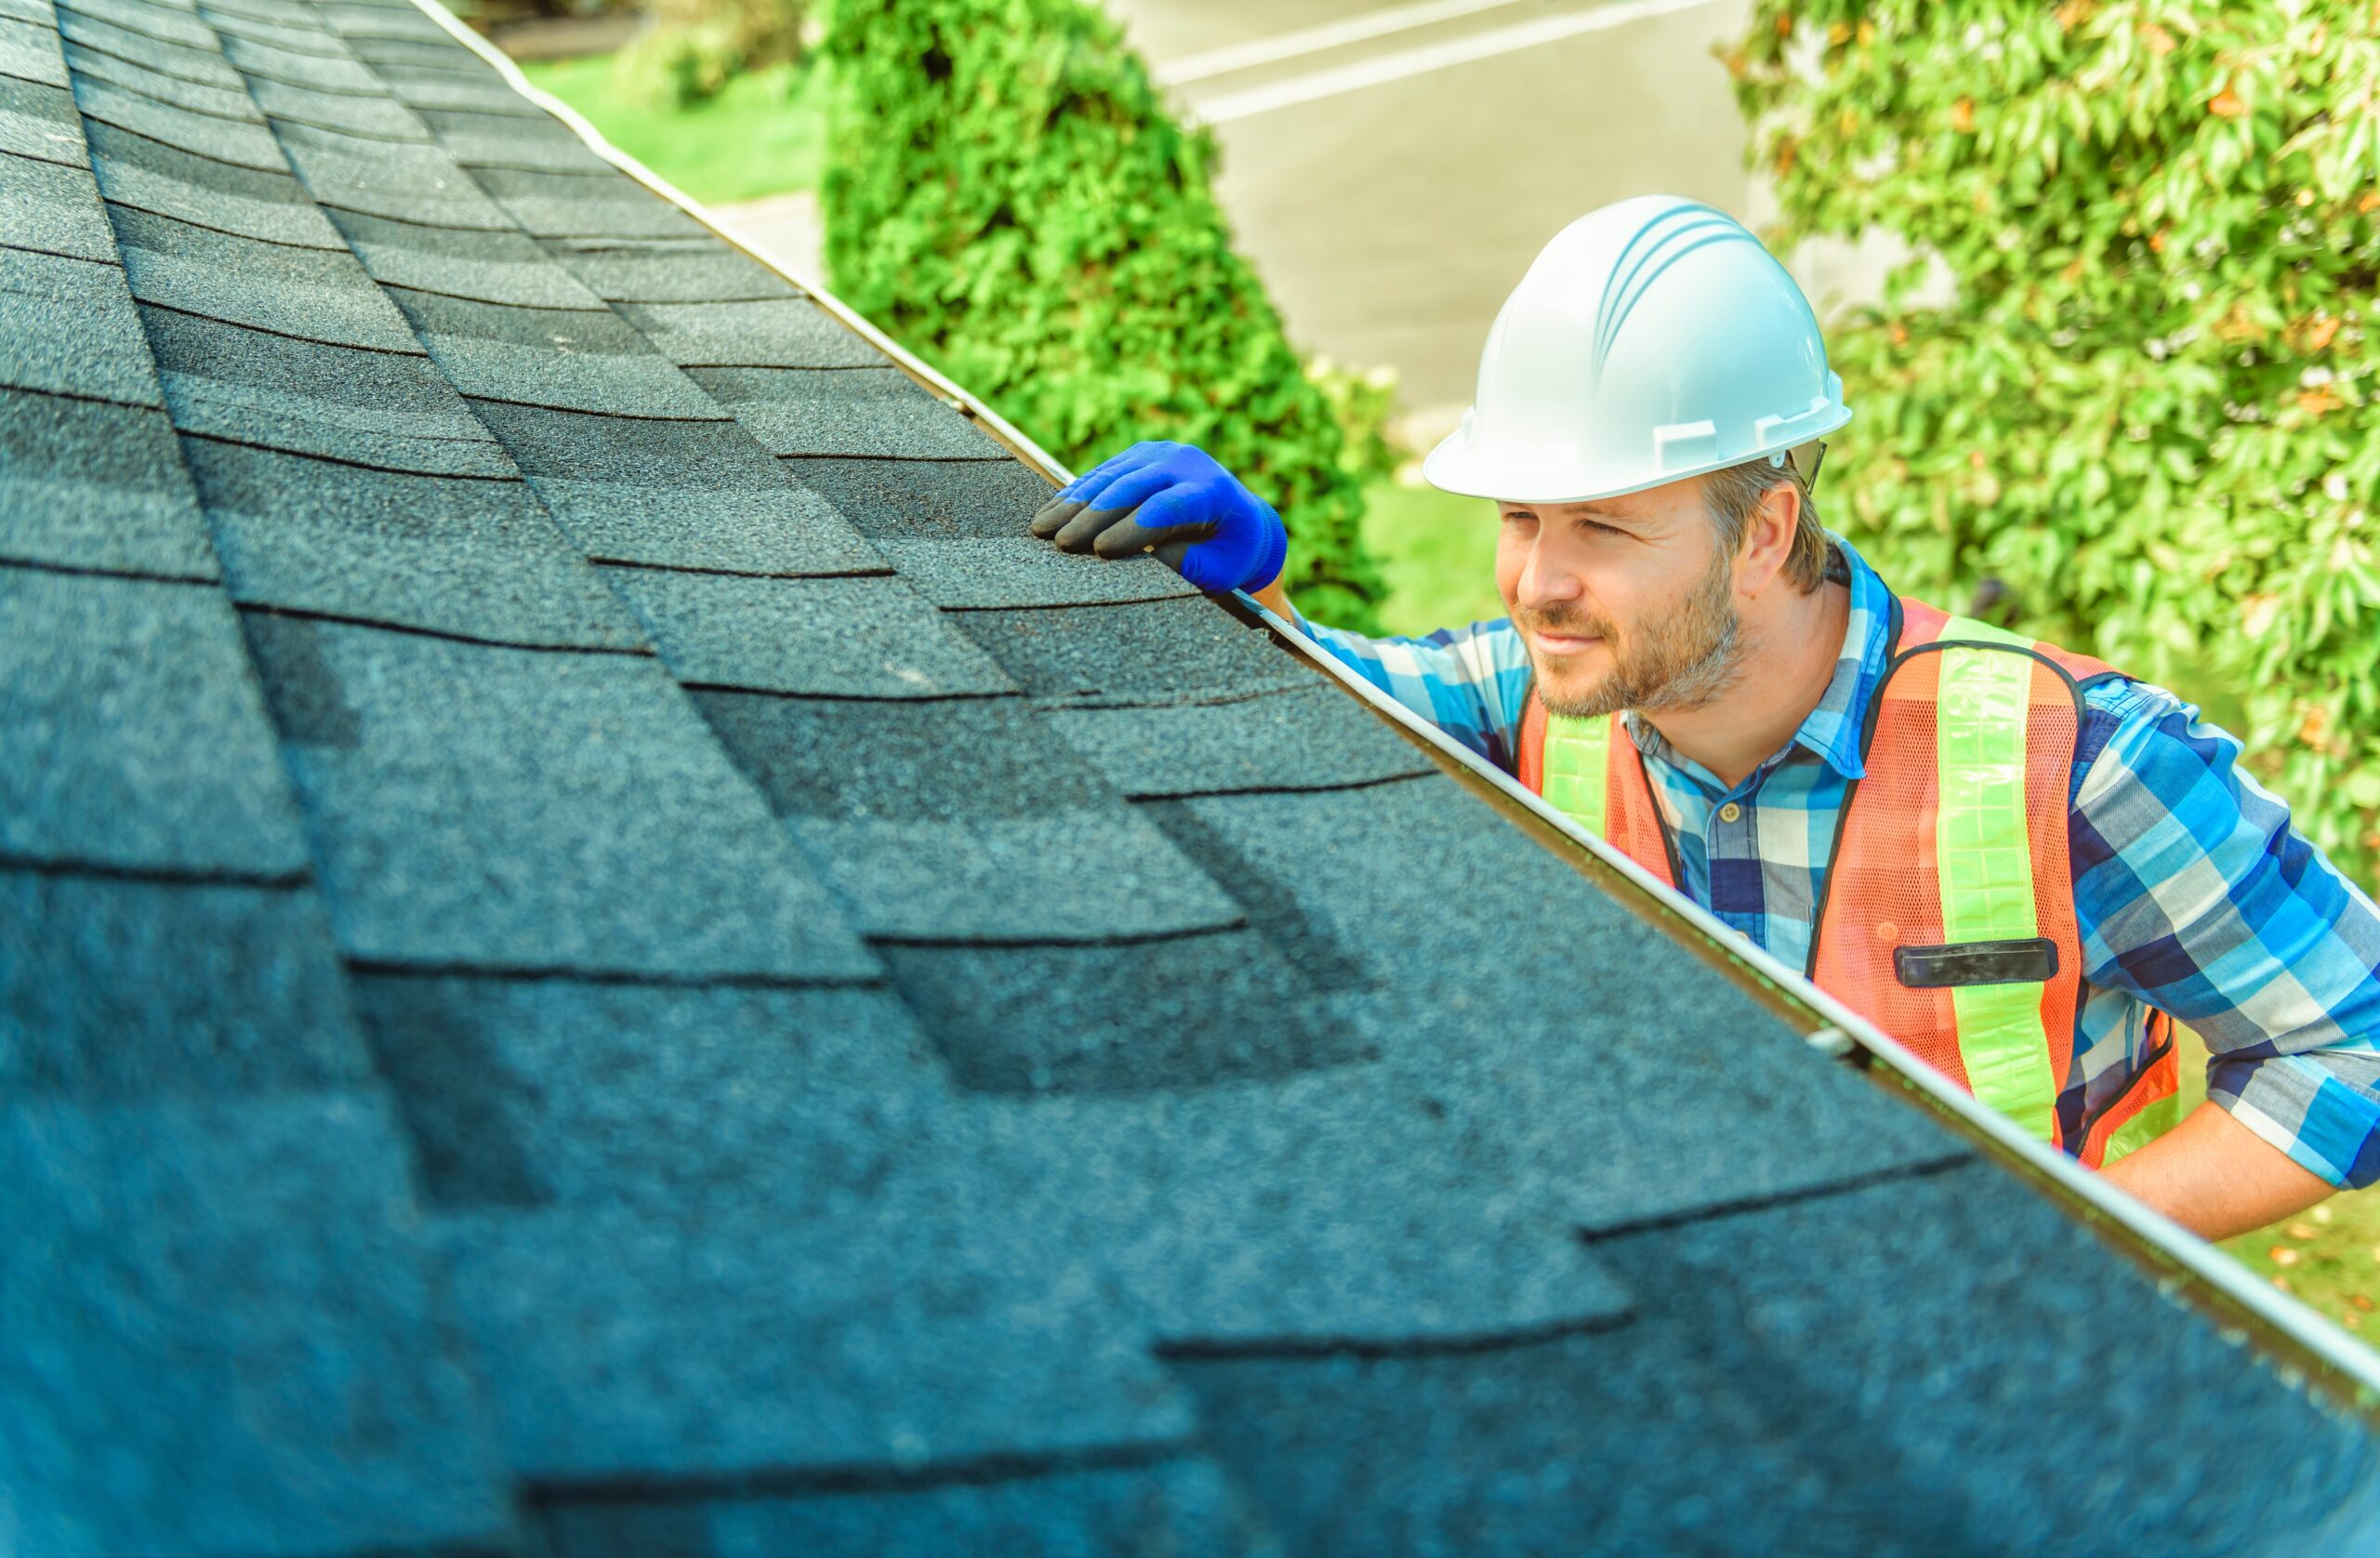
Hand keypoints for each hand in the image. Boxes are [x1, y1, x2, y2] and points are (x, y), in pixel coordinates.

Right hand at [1028, 441, 1287, 593]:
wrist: (1239, 516)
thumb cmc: (1229, 552)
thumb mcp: (1220, 569)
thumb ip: (1188, 565)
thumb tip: (1148, 558)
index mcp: (1211, 492)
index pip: (1165, 508)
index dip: (1131, 529)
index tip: (1098, 552)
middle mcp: (1185, 463)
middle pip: (1131, 489)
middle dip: (1092, 517)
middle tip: (1060, 544)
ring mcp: (1160, 453)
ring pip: (1110, 477)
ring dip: (1073, 504)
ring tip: (1041, 530)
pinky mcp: (1139, 455)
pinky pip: (1102, 474)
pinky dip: (1075, 494)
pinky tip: (1050, 513)